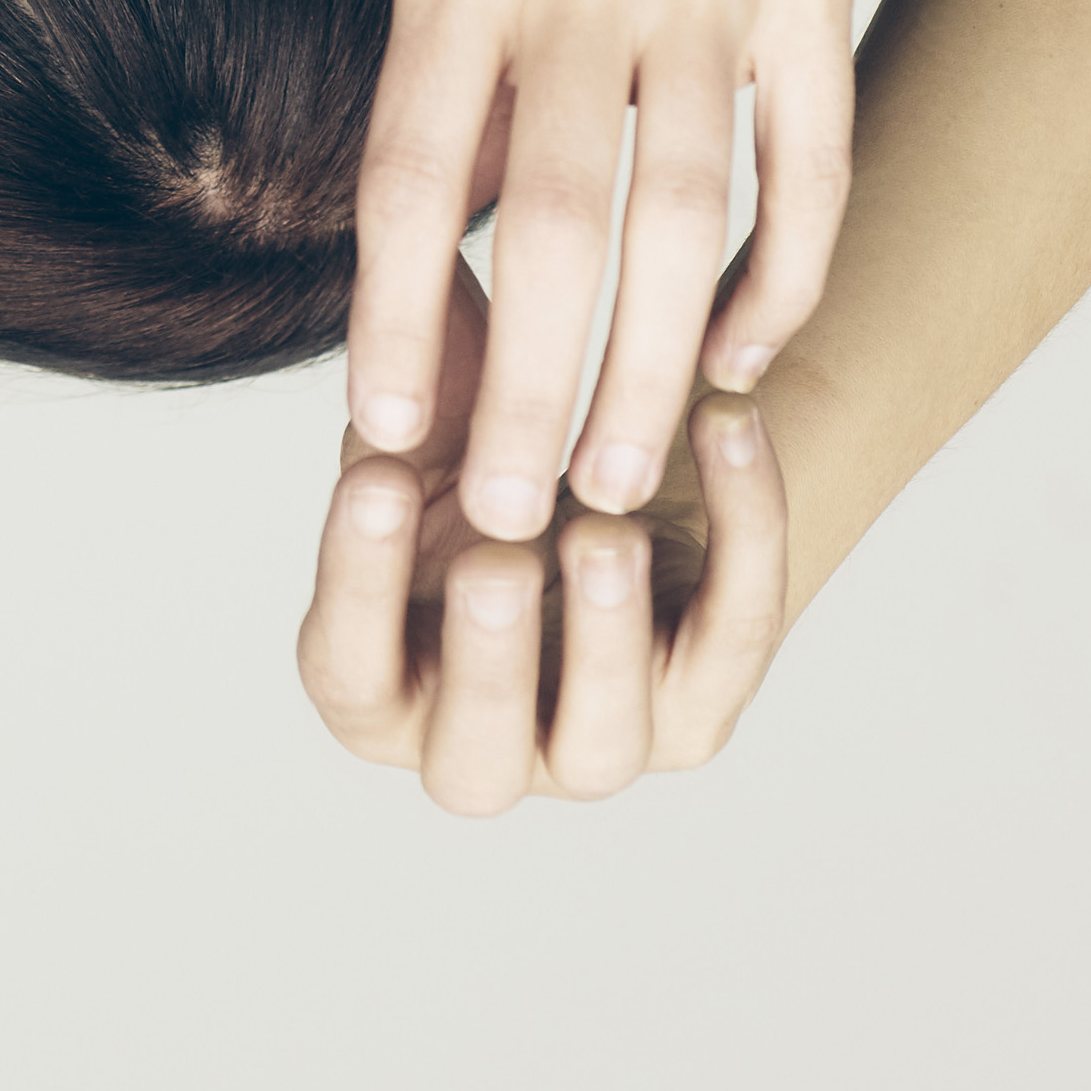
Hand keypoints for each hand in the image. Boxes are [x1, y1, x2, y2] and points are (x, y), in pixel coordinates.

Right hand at [297, 268, 790, 813]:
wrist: (602, 464)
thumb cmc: (476, 453)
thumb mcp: (422, 422)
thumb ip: (399, 397)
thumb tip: (384, 328)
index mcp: (380, 684)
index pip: (350, 667)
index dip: (358, 580)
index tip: (377, 475)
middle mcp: (480, 743)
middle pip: (471, 763)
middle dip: (488, 662)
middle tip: (497, 562)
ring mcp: (595, 741)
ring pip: (603, 740)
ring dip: (607, 640)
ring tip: (607, 529)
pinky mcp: (703, 704)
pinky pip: (733, 635)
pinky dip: (740, 531)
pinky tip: (723, 422)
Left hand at [348, 0, 876, 535]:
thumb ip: (443, 13)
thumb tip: (423, 188)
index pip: (408, 166)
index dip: (389, 312)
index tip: (380, 435)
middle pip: (547, 228)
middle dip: (525, 391)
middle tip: (510, 523)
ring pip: (683, 220)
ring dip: (650, 367)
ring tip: (622, 481)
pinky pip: (806, 157)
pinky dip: (781, 270)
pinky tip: (740, 353)